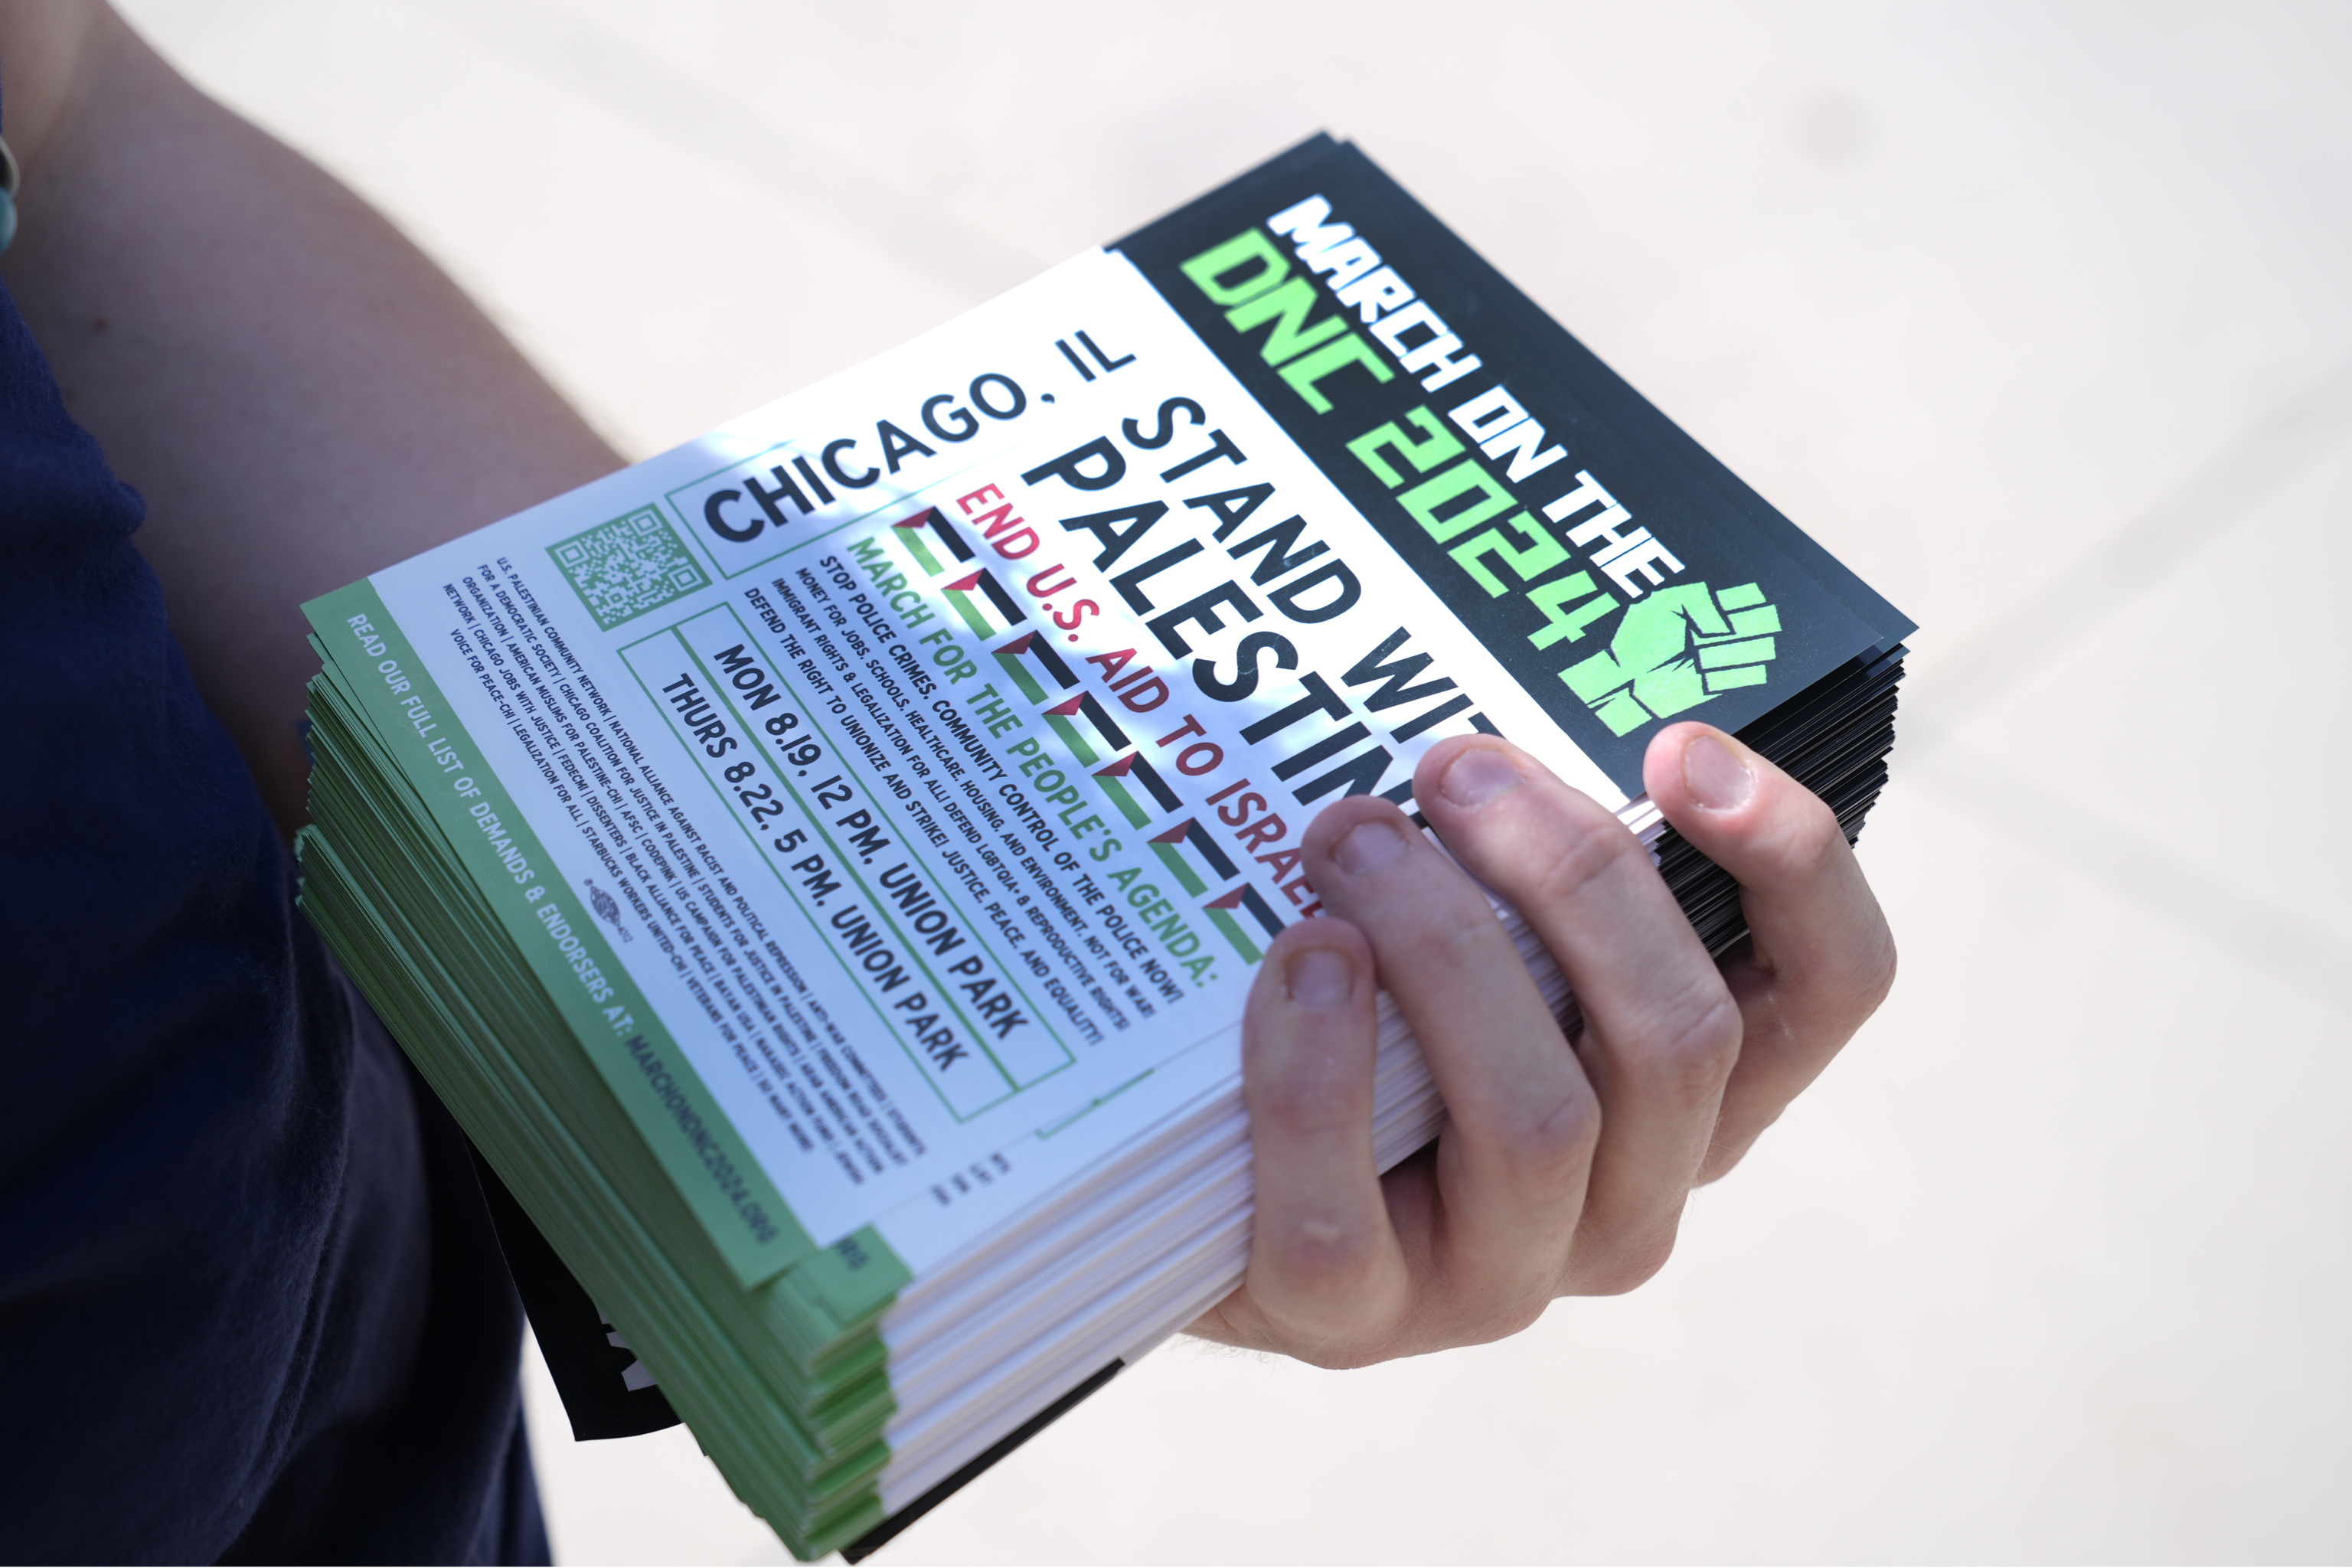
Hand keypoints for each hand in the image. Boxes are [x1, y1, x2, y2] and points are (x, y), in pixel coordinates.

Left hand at [1188, 723, 1894, 1366]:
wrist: (1200, 1190)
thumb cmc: (1372, 1025)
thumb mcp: (1483, 936)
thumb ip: (1532, 868)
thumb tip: (1509, 724)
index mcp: (1697, 1098)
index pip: (1832, 985)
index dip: (1792, 858)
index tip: (1678, 745)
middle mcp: (1631, 1203)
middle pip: (1680, 1036)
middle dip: (1569, 874)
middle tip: (1453, 768)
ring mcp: (1501, 1276)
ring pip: (1538, 1117)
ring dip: (1442, 944)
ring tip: (1345, 836)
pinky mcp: (1353, 1318)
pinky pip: (1349, 1203)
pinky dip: (1318, 1066)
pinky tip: (1294, 962)